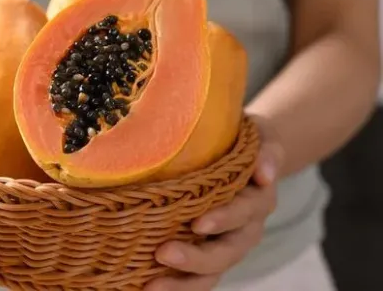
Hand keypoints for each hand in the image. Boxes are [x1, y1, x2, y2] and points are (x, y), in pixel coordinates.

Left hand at [145, 116, 284, 290]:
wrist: (249, 161)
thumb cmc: (245, 144)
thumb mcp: (262, 139)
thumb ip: (267, 152)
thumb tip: (265, 173)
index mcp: (257, 201)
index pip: (243, 213)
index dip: (223, 219)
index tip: (198, 224)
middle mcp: (245, 230)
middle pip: (226, 253)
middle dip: (196, 258)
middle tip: (163, 254)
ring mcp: (227, 247)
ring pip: (211, 274)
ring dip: (182, 283)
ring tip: (151, 287)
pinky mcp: (210, 256)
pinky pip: (196, 279)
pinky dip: (177, 286)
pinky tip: (146, 288)